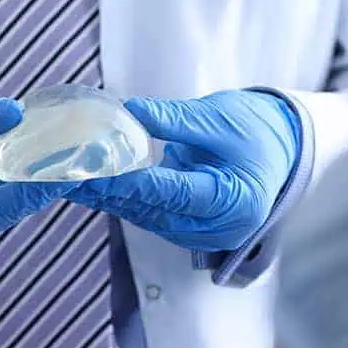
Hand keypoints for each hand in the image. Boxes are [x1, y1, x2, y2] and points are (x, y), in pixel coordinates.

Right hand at [0, 84, 78, 247]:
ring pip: (24, 185)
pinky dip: (40, 155)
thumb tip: (16, 113)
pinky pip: (20, 172)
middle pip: (21, 199)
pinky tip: (66, 134)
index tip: (71, 170)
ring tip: (89, 140)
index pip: (1, 205)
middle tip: (94, 151)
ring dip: (54, 165)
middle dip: (57, 177)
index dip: (38, 188)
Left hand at [64, 90, 300, 252]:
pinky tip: (91, 184)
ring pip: (146, 217)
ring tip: (67, 177)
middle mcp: (219, 229)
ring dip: (107, 198)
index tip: (93, 167)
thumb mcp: (219, 116)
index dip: (130, 181)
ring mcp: (203, 235)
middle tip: (65, 171)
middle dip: (107, 191)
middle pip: (153, 211)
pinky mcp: (189, 230)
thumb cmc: (258, 131)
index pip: (173, 192)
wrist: (282, 149)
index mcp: (235, 201)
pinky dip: (122, 199)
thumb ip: (174, 119)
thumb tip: (128, 112)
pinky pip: (150, 215)